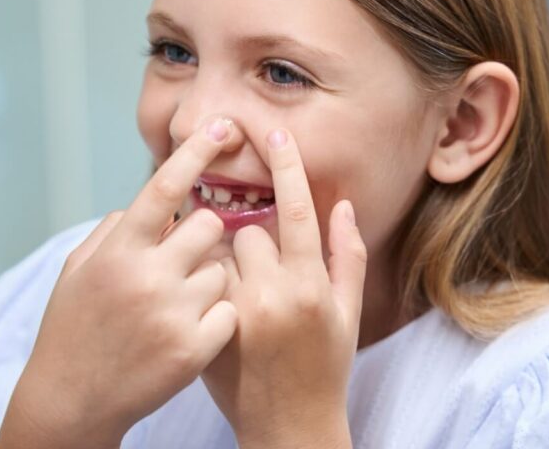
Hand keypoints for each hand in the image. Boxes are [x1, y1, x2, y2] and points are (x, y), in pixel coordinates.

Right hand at [0, 117, 238, 448]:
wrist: (71, 401)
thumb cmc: (74, 328)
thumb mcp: (78, 269)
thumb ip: (115, 230)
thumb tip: (149, 204)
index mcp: (117, 250)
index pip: (164, 187)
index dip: (195, 152)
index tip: (222, 125)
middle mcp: (145, 275)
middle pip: (209, 226)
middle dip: (202, 238)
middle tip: (180, 263)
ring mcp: (172, 313)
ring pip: (222, 270)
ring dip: (207, 282)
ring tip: (174, 309)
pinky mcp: (194, 348)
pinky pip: (229, 311)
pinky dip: (217, 318)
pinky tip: (186, 333)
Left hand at [200, 128, 366, 448]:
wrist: (288, 427)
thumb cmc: (325, 368)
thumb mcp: (348, 314)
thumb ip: (348, 257)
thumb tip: (342, 206)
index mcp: (310, 287)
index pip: (295, 209)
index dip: (285, 165)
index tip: (273, 129)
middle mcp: (271, 297)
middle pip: (248, 230)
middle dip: (254, 240)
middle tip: (265, 274)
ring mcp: (234, 316)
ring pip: (219, 255)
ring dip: (229, 262)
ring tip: (245, 296)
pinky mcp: (206, 331)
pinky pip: (200, 283)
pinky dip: (208, 285)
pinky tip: (218, 308)